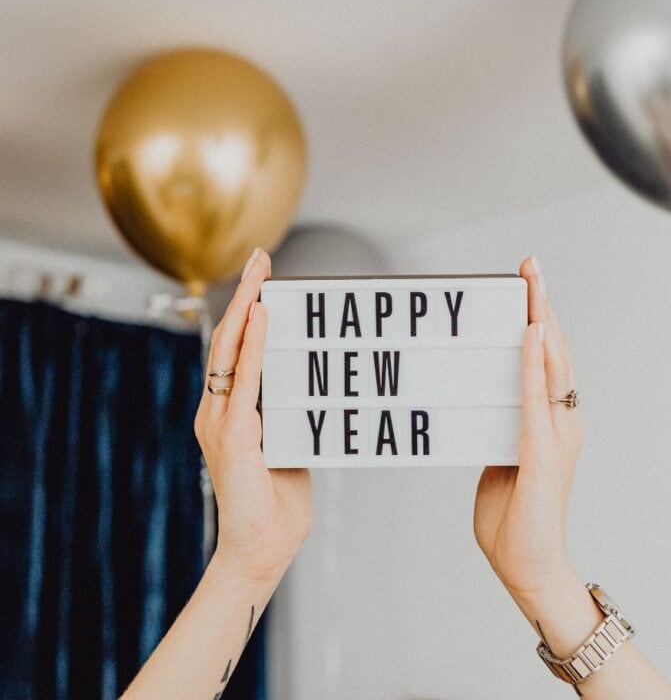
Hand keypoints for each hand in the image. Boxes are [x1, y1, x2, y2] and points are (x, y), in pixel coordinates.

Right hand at [193, 248, 312, 586]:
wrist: (260, 553)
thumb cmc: (277, 507)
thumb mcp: (288, 448)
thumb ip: (291, 418)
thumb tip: (314, 391)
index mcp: (228, 413)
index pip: (235, 350)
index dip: (246, 311)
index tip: (263, 277)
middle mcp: (216, 411)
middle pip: (227, 339)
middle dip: (244, 294)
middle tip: (261, 258)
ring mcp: (220, 422)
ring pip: (229, 351)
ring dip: (245, 308)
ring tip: (261, 274)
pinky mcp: (231, 436)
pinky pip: (242, 379)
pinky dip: (250, 345)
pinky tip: (259, 318)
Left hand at [474, 255, 581, 610]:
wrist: (527, 570)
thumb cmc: (512, 520)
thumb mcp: (501, 460)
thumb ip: (498, 430)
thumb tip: (479, 405)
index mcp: (551, 422)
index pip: (548, 358)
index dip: (540, 318)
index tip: (527, 282)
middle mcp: (562, 421)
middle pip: (555, 350)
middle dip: (542, 304)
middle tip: (530, 265)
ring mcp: (557, 436)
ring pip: (553, 364)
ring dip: (541, 320)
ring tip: (532, 284)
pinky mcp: (543, 453)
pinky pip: (537, 397)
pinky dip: (535, 363)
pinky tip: (531, 334)